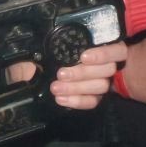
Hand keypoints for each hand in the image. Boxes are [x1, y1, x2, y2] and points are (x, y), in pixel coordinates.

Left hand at [3, 42, 124, 109]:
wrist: (29, 74)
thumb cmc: (39, 58)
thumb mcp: (42, 50)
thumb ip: (46, 47)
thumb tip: (37, 47)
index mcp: (96, 45)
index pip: (116, 50)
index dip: (103, 54)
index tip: (83, 57)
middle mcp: (105, 63)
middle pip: (107, 70)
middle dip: (83, 73)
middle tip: (61, 74)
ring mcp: (102, 81)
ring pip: (100, 86)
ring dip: (78, 87)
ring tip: (57, 88)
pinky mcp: (95, 97)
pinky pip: (93, 101)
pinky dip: (78, 101)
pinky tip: (62, 99)